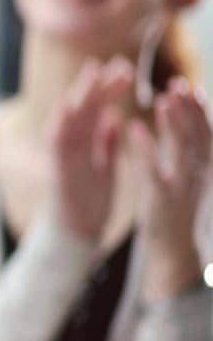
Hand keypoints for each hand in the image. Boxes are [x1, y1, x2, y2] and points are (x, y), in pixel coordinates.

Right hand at [50, 58, 134, 238]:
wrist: (76, 232)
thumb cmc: (90, 201)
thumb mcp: (105, 167)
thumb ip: (106, 142)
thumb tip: (114, 118)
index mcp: (85, 144)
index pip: (96, 109)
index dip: (107, 88)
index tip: (123, 69)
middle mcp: (71, 145)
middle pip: (84, 107)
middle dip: (98, 84)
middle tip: (117, 63)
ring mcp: (62, 155)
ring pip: (70, 118)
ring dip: (82, 94)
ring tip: (96, 72)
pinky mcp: (58, 168)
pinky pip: (57, 141)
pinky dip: (61, 121)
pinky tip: (69, 101)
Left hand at [129, 77, 212, 300]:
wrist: (176, 256)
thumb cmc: (181, 217)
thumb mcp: (190, 185)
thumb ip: (191, 159)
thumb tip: (191, 132)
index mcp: (205, 172)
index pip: (207, 136)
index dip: (200, 111)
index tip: (190, 88)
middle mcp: (200, 177)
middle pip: (199, 136)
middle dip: (190, 109)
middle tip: (177, 83)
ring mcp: (183, 188)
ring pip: (182, 149)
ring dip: (173, 122)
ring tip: (162, 98)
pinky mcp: (162, 200)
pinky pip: (154, 169)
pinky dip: (146, 147)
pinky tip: (135, 128)